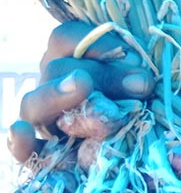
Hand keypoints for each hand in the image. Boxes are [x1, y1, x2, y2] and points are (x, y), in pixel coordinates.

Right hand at [8, 21, 155, 162]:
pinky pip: (25, 150)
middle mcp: (52, 84)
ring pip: (34, 103)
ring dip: (57, 95)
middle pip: (57, 70)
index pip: (66, 38)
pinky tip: (22, 132)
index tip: (136, 58)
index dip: (98, 43)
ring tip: (83, 88)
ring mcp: (45, 119)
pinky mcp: (46, 154)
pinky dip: (20, 142)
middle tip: (141, 86)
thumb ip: (137, 77)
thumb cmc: (144, 104)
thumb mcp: (142, 84)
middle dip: (101, 75)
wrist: (148, 152)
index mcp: (71, 60)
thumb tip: (141, 81)